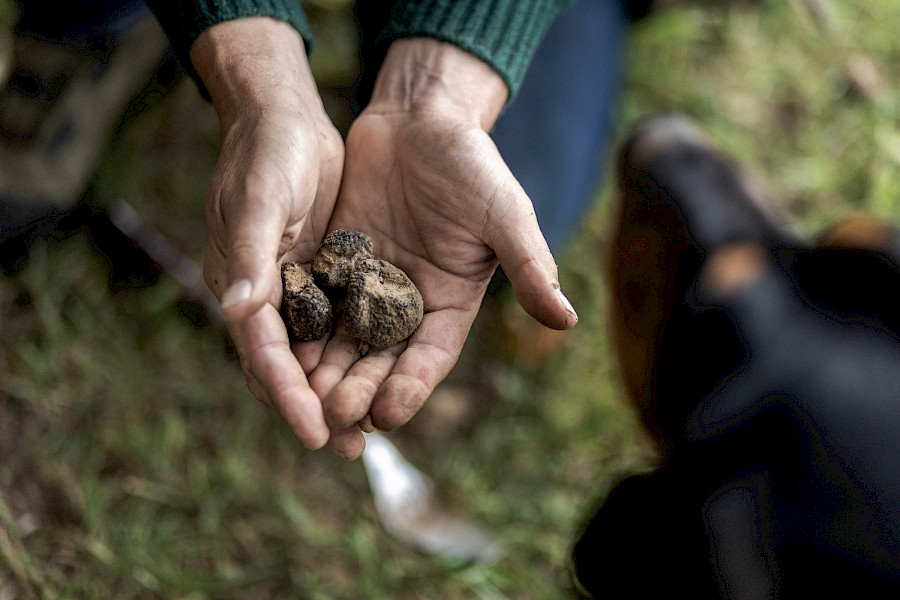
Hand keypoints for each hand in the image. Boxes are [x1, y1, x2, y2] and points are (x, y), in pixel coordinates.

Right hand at [191, 18, 343, 448]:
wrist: (286, 118)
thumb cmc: (267, 154)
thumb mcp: (261, 199)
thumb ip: (250, 253)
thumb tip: (237, 309)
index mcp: (241, 284)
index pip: (265, 354)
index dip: (288, 396)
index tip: (317, 432)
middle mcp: (266, 295)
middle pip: (289, 367)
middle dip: (318, 408)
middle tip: (353, 447)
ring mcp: (295, 286)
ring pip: (316, 353)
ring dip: (338, 389)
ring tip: (371, 428)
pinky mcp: (323, 273)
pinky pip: (339, 323)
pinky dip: (354, 352)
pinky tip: (382, 374)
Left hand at [306, 39, 578, 457]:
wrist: (421, 119)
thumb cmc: (472, 165)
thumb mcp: (505, 215)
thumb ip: (529, 266)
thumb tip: (567, 319)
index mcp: (451, 304)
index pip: (430, 358)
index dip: (410, 388)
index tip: (388, 415)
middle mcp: (408, 305)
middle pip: (382, 360)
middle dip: (359, 390)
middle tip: (334, 417)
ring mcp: (369, 287)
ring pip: (344, 340)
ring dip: (326, 371)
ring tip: (303, 398)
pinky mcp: (336, 264)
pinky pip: (316, 302)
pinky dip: (302, 328)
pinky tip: (280, 348)